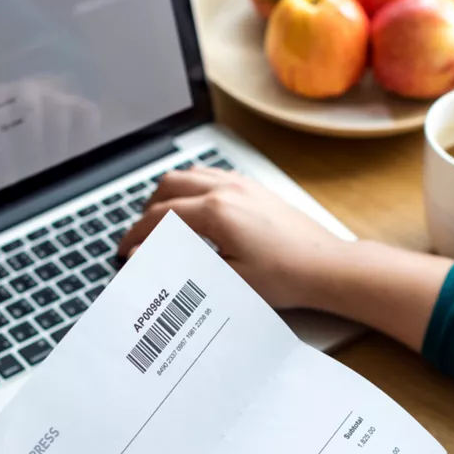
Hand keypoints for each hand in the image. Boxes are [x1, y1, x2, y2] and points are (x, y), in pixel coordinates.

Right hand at [118, 167, 353, 308]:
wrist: (327, 266)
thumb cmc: (286, 277)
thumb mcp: (228, 279)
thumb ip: (182, 265)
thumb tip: (146, 257)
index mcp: (217, 211)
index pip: (160, 217)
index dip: (137, 236)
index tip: (126, 252)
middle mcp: (227, 189)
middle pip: (168, 186)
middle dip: (147, 212)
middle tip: (140, 238)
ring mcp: (243, 184)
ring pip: (189, 174)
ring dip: (168, 195)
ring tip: (161, 222)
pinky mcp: (255, 187)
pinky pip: (212, 175)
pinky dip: (192, 187)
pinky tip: (193, 208)